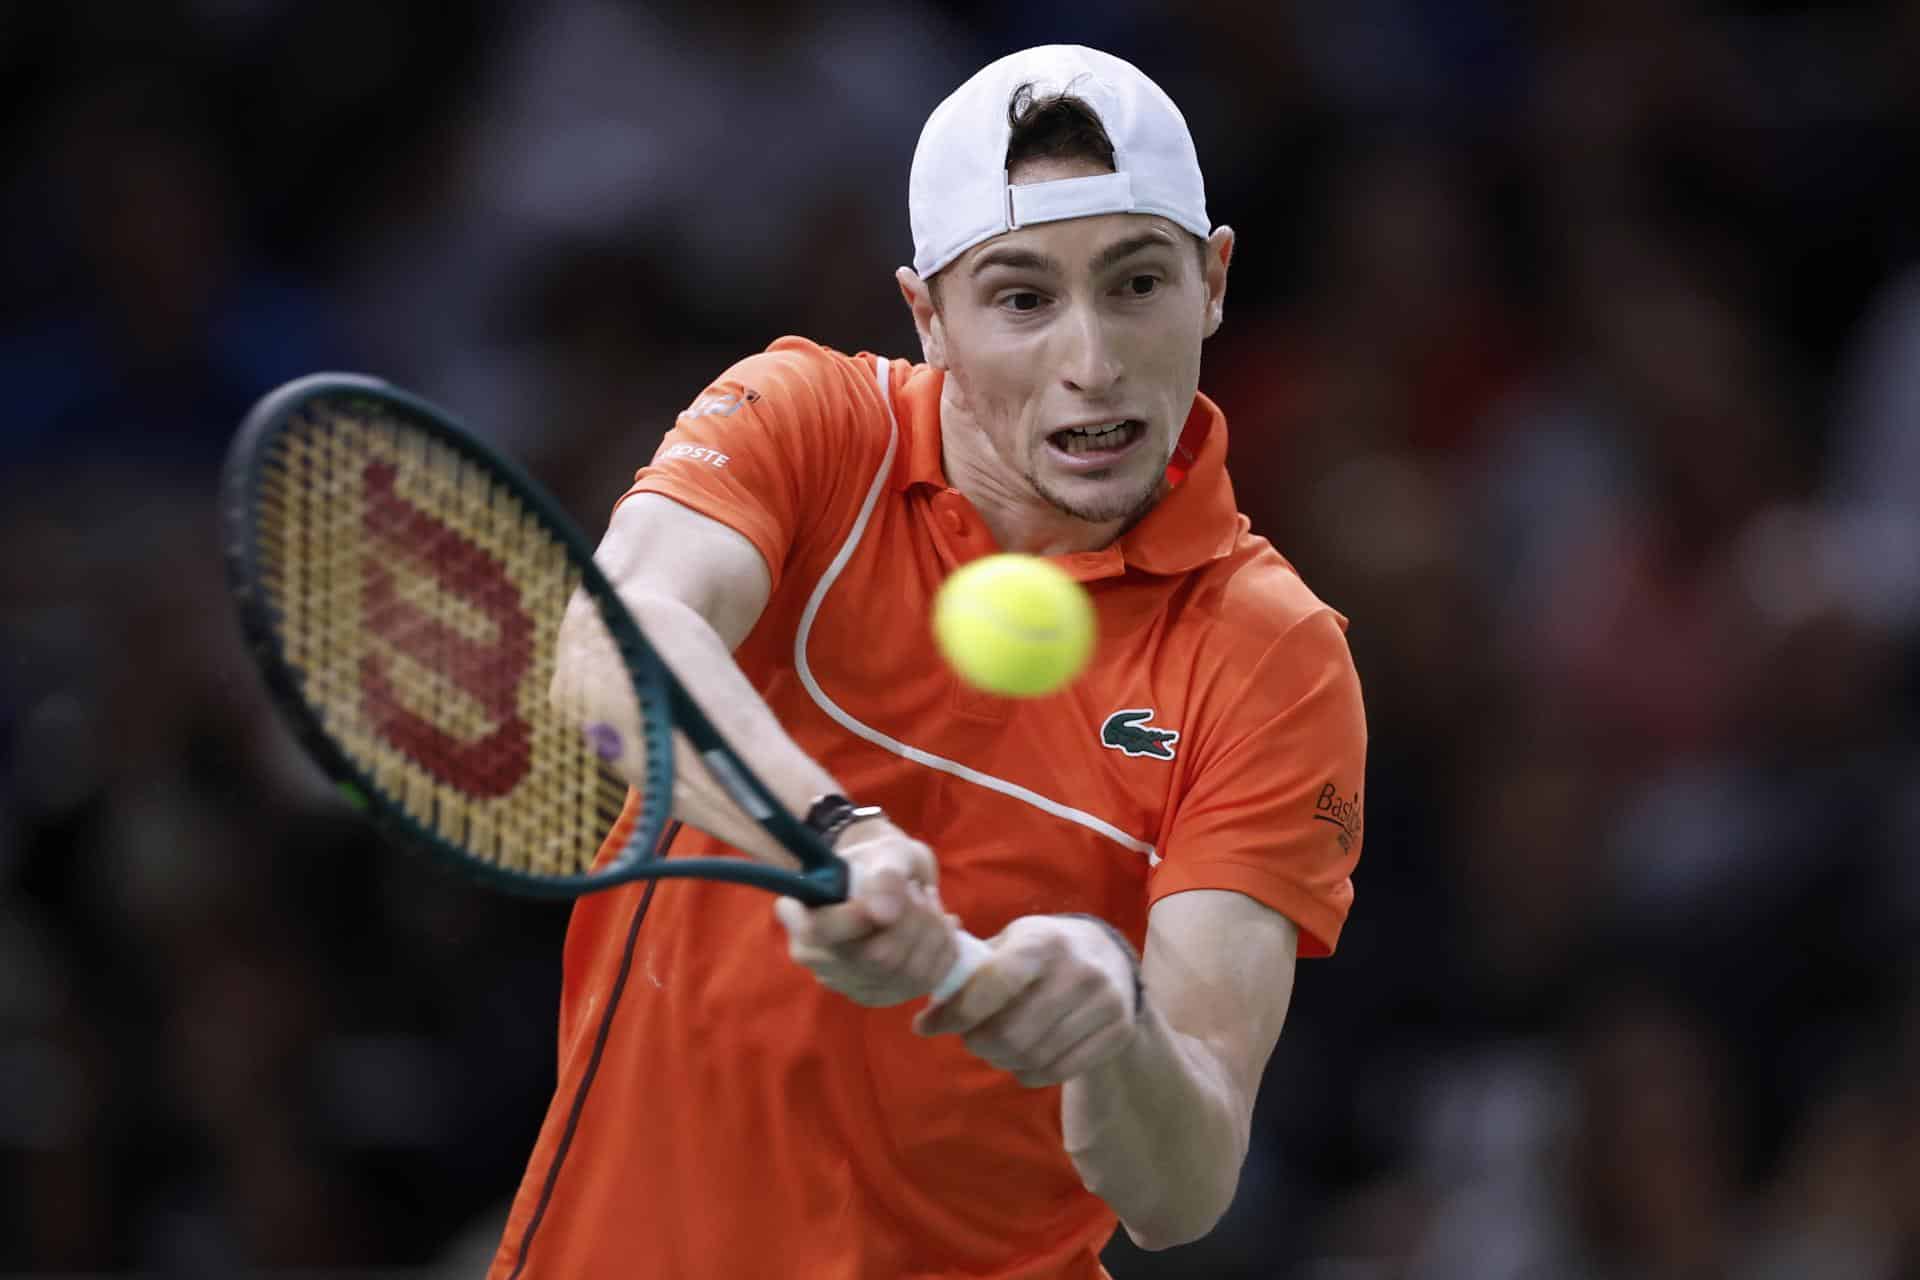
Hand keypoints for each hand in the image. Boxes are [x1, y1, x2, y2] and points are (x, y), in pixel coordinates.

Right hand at [773, 821, 960, 1006]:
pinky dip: (944, 951)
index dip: (859, 917)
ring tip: (930, 904)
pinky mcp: (879, 996)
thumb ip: (885, 877)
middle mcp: (817, 958)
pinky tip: (944, 927)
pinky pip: (923, 983)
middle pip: (875, 957)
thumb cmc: (881, 861)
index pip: (821, 931)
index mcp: (802, 915)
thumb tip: (883, 913)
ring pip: (904, 973)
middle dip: (914, 919)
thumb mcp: (885, 852)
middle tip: (919, 891)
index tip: (897, 889)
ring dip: (932, 933)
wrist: (893, 882)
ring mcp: (847, 983)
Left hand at [912, 915, 1138, 1087]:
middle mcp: (1079, 970)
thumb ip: (972, 964)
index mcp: (1044, 941)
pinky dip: (1027, 1073)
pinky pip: (1057, 1071)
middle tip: (968, 1038)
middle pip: (1011, 1032)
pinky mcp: (1117, 1033)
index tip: (926, 1025)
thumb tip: (929, 997)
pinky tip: (1020, 1060)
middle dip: (976, 1041)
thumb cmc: (1043, 950)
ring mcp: (1104, 1004)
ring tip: (993, 1048)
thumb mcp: (1012, 941)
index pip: (996, 983)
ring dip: (1000, 1059)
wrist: (1110, 958)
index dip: (956, 1011)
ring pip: (1032, 1056)